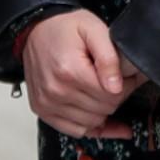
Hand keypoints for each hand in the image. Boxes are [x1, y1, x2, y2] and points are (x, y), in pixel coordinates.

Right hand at [22, 10, 146, 139]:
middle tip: (113, 81)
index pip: (112, 96)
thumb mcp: (92, 29)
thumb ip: (109, 57)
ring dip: (102, 111)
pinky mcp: (42, 110)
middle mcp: (56, 91)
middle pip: (104, 109)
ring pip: (92, 122)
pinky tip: (97, 115)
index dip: (126, 86)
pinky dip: (89, 125)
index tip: (125, 76)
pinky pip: (75, 130)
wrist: (33, 30)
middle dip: (115, 97)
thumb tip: (117, 87)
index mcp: (70, 71)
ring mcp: (47, 103)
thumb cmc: (63, 29)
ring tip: (100, 92)